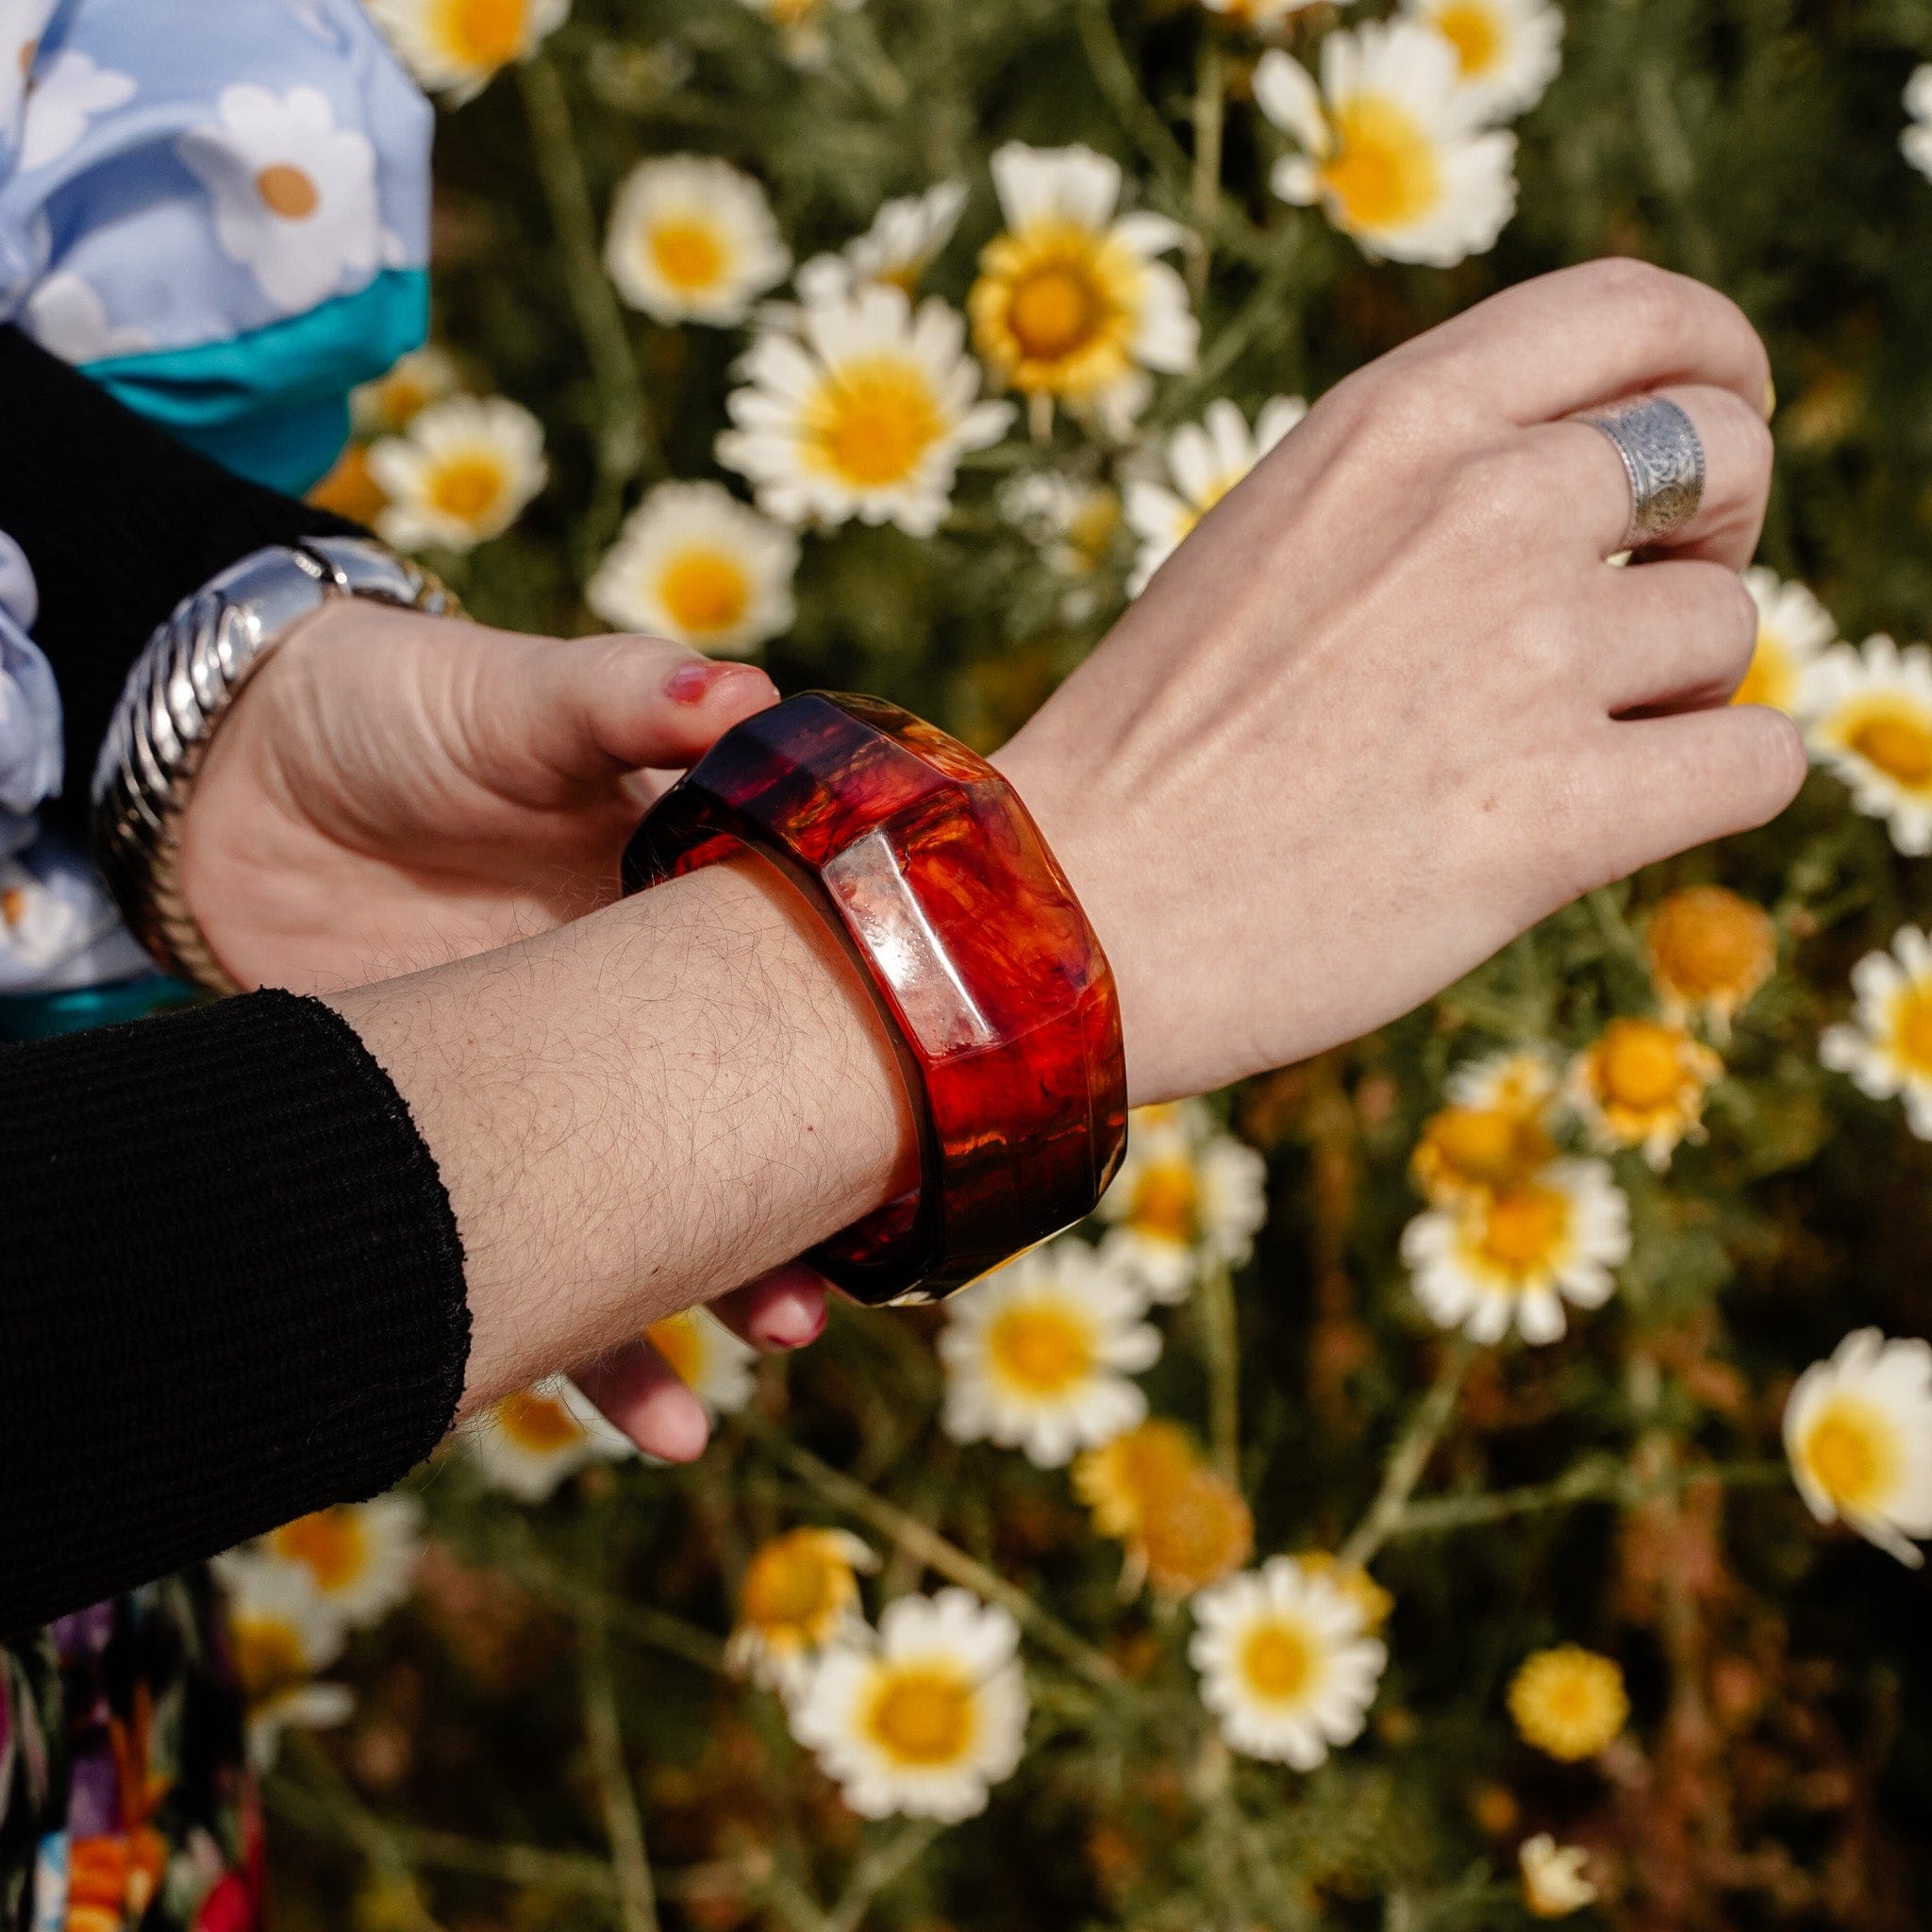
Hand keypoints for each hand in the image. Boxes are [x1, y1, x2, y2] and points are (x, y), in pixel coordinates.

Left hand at [178, 612, 830, 1457]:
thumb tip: (751, 698)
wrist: (232, 774)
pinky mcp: (463, 1142)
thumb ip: (625, 702)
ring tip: (750, 1356)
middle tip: (820, 1297)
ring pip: (656, 1214)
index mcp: (690, 910)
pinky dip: (581, 1339)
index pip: (804, 1001)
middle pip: (747, 1132)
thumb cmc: (407, 712)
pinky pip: (532, 1253)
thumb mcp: (522, 699)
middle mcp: (642, 1017)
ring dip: (706, 1295)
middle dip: (795, 1217)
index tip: (908, 1138)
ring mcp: (557, 1089)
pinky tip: (646, 1415)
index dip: (859, 1072)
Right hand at [994, 259, 1800, 1104]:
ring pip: (1729, 626)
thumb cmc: (1158, 741)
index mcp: (1393, 422)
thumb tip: (1593, 485)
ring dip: (1679, 687)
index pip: (1642, 313)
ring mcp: (1527, 657)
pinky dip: (1716, 784)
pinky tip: (1627, 813)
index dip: (1713, 363)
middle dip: (1714, 530)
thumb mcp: (1271, 532)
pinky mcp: (1560, 814)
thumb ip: (1423, 480)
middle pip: (1724, 453)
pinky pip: (1759, 762)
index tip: (1714, 425)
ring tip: (1566, 747)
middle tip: (1643, 614)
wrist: (1072, 909)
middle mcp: (1479, 506)